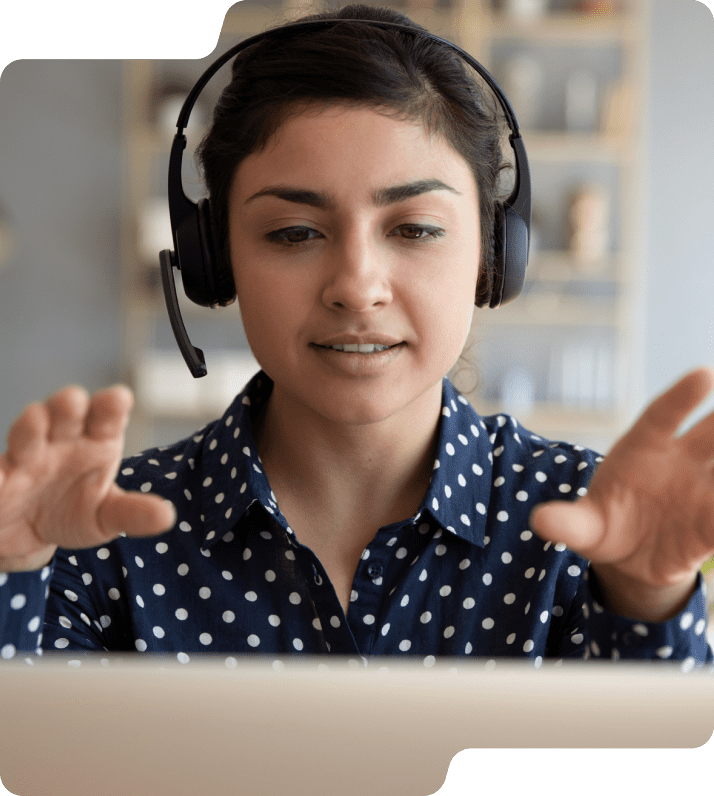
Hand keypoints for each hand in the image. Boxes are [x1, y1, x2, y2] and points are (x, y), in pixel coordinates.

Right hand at [0, 385, 175, 572]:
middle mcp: (62, 441)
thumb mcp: (107, 518)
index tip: (118, 398)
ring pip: (27, 432)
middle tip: (73, 401)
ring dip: (31, 424)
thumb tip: (166, 517)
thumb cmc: (75, 513)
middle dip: (68, 404)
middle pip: (66, 414)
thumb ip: (133, 514)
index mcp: (97, 443)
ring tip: (36, 419)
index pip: (107, 417)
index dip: (111, 405)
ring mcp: (26, 456)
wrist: (30, 537)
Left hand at [530, 367, 713, 621]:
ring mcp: (702, 488)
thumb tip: (539, 520)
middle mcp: (679, 460)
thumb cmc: (603, 526)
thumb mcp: (583, 527)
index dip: (681, 397)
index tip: (705, 374)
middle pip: (711, 432)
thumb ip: (567, 522)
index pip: (662, 415)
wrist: (629, 559)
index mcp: (642, 449)